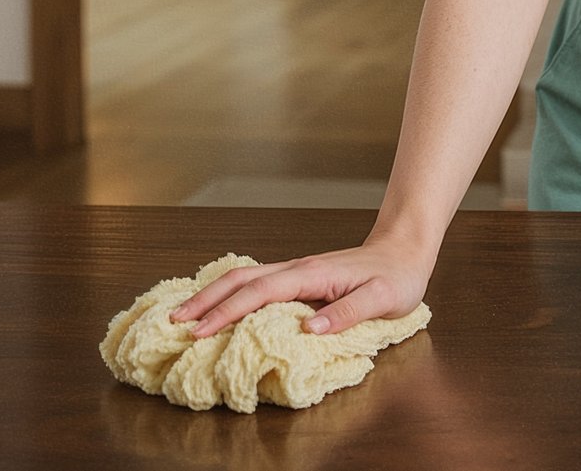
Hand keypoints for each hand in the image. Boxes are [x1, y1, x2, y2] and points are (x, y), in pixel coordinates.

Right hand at [167, 236, 434, 338]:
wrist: (405, 250)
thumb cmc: (396, 277)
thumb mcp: (383, 299)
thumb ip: (348, 313)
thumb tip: (309, 328)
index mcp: (312, 275)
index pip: (261, 292)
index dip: (228, 311)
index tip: (201, 330)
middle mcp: (297, 269)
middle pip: (240, 280)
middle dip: (205, 300)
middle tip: (174, 322)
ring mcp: (295, 271)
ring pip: (243, 278)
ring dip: (212, 294)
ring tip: (183, 314)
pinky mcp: (297, 277)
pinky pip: (255, 283)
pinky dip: (228, 293)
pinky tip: (216, 304)